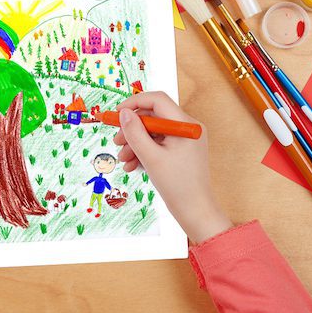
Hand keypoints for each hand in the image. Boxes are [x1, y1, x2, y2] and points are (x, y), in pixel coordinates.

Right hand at [112, 92, 230, 243]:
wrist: (195, 212)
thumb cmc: (177, 186)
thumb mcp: (151, 157)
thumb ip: (135, 133)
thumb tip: (123, 113)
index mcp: (186, 125)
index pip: (157, 100)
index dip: (134, 103)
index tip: (117, 114)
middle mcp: (188, 128)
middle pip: (153, 116)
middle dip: (132, 129)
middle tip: (116, 141)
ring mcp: (185, 139)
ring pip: (153, 132)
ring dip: (135, 143)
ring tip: (124, 160)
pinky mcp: (181, 150)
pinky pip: (158, 143)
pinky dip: (144, 152)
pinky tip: (133, 166)